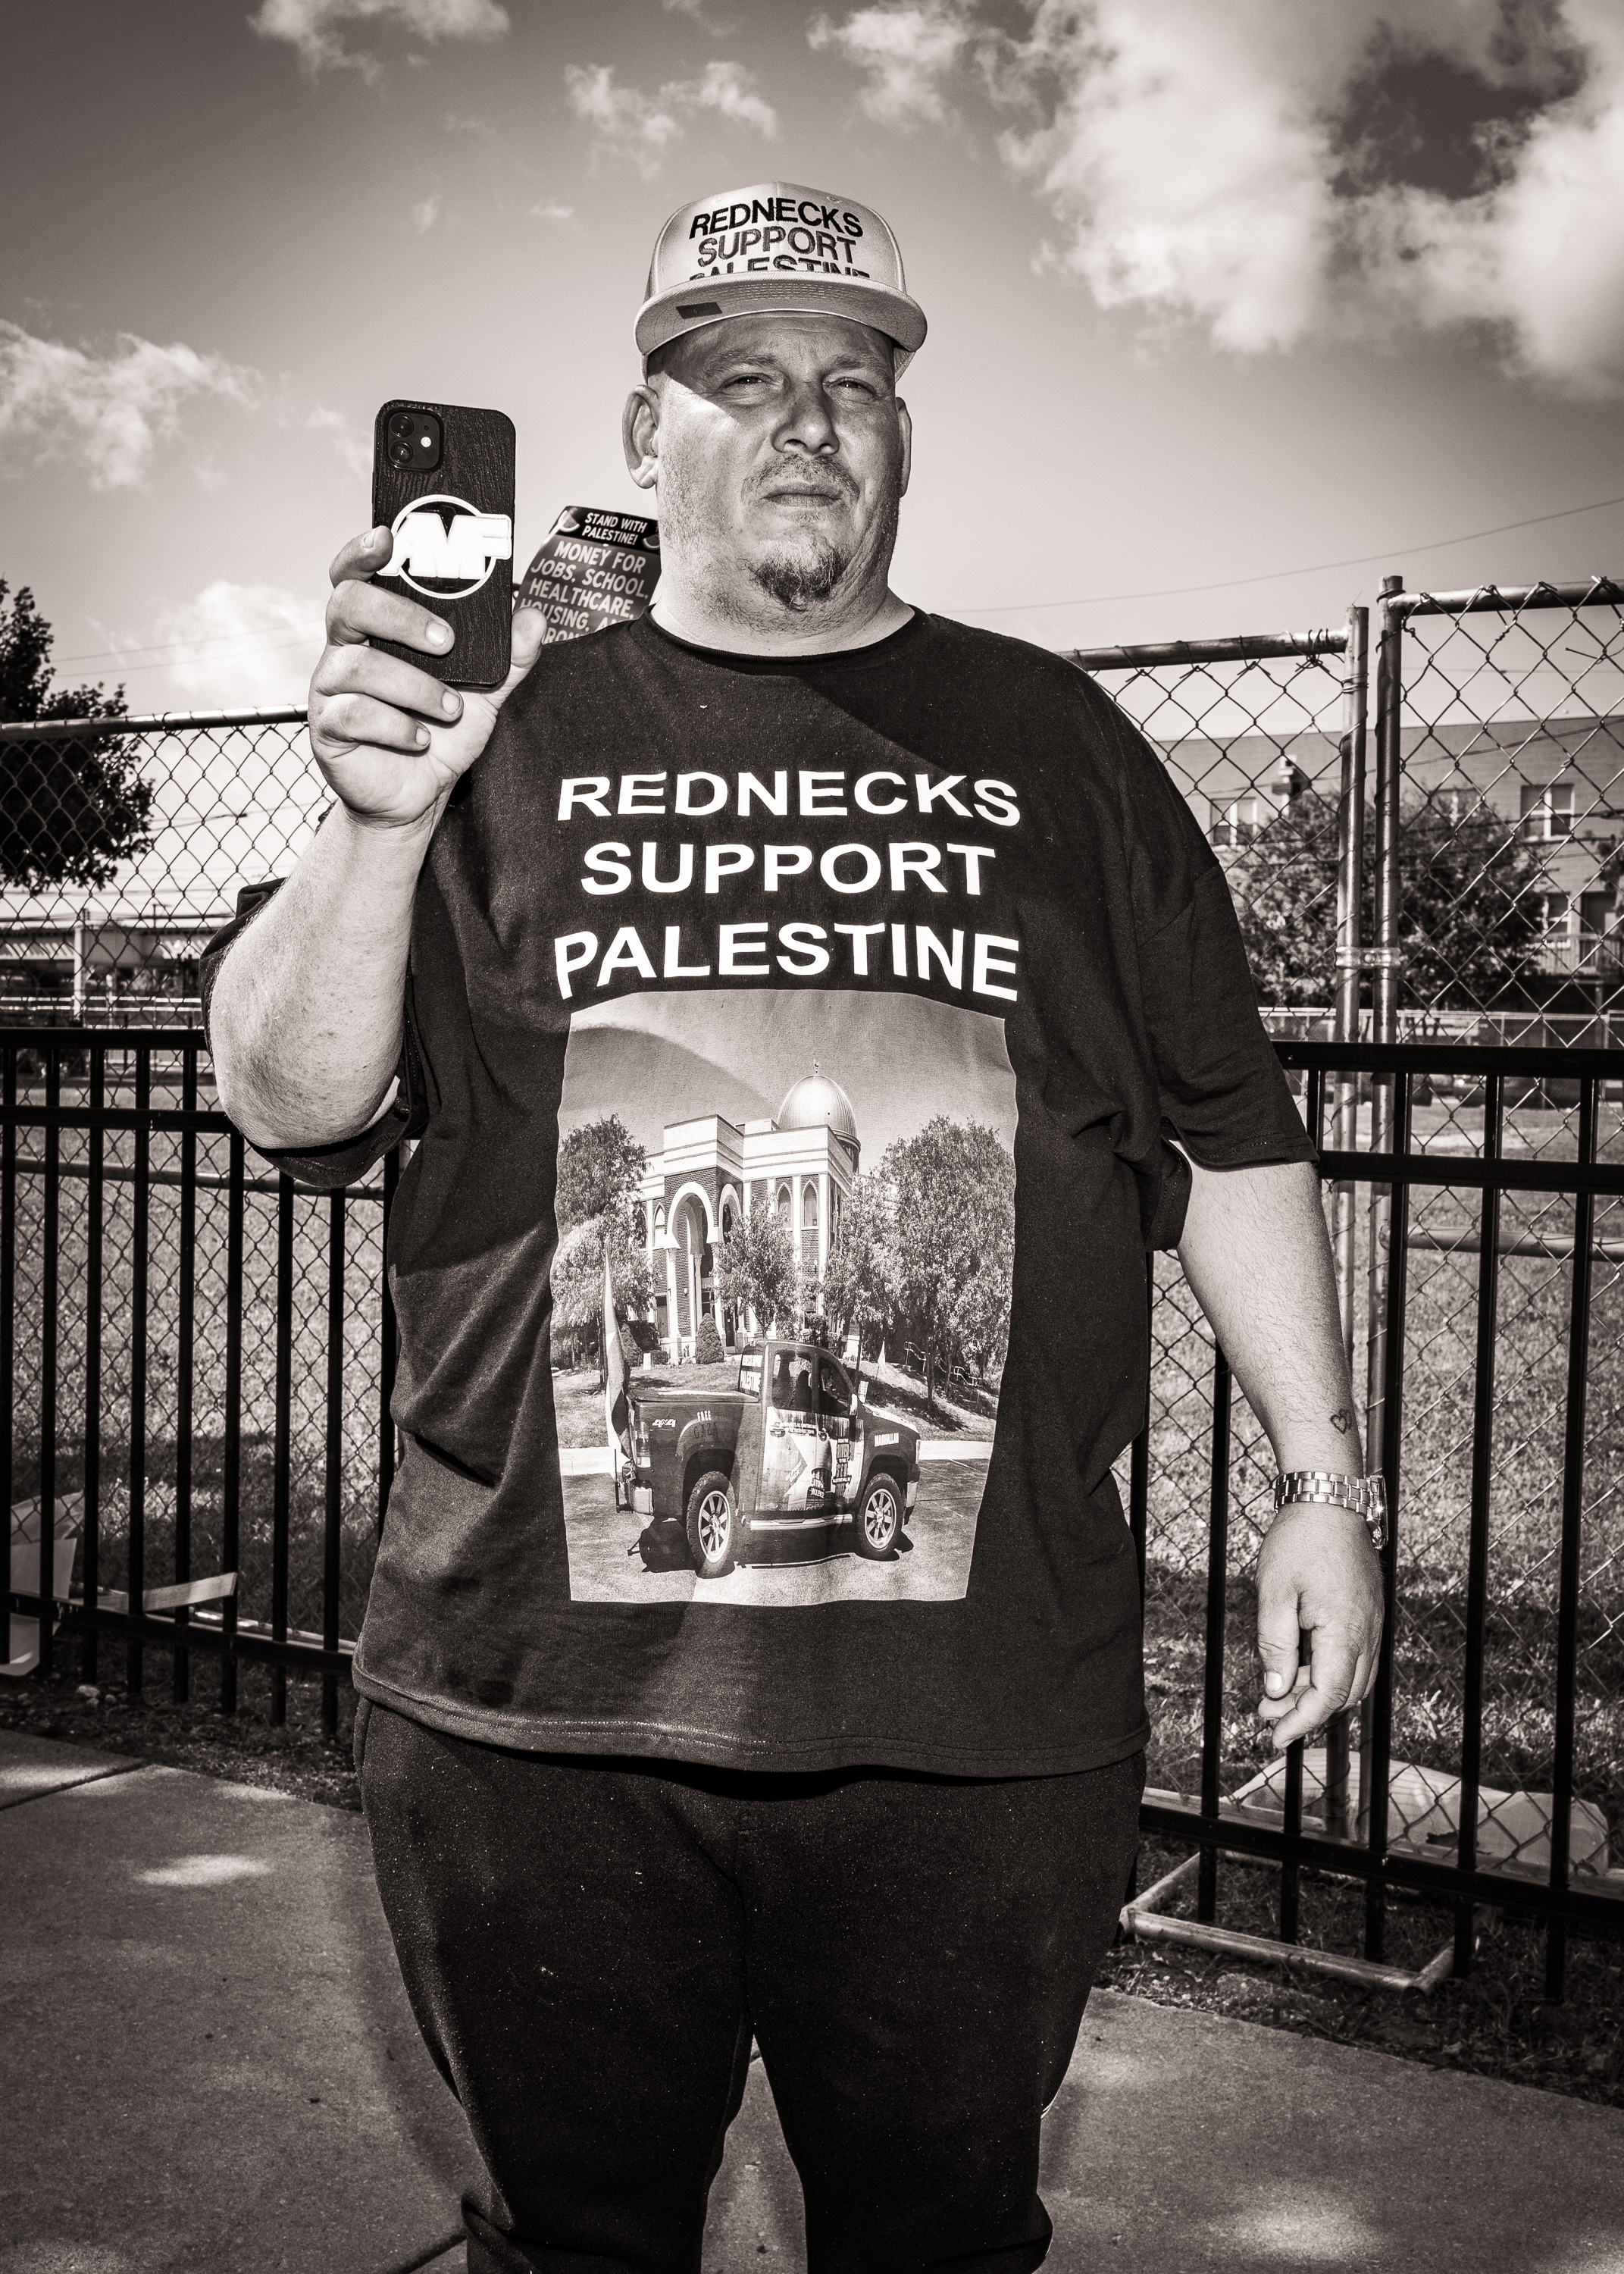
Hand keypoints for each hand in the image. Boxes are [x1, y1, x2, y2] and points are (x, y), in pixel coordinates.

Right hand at [309, 526, 546, 828]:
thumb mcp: (484, 693)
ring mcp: (331, 688)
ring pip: (356, 665)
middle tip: (446, 643)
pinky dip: (394, 726)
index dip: (362, 551)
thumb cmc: (440, 732)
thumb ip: (507, 658)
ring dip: (413, 686)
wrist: (419, 795)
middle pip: (349, 603)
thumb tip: (533, 619)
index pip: (356, 575)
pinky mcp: (327, 728)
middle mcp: (347, 649)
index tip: (389, 538)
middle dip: (400, 616)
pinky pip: (351, 714)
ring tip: (450, 709)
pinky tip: (421, 738)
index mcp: (378, 628)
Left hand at [1255, 1503, 1383, 1751]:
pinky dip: (1330, 1670)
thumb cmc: (1300, 1539)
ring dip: (1318, 1691)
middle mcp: (1367, 1632)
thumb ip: (1275, 1645)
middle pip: (1345, 1695)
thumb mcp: (1274, 1592)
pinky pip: (1356, 1656)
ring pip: (1354, 1679)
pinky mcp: (1369, 1611)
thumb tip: (1277, 1689)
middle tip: (1267, 1712)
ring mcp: (1372, 1621)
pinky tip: (1300, 1663)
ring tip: (1278, 1689)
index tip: (1276, 1737)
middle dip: (1306, 1711)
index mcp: (1345, 1632)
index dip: (1301, 1722)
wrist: (1330, 1498)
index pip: (1328, 1696)